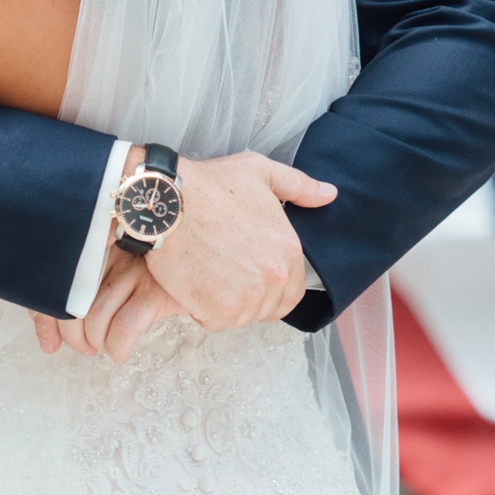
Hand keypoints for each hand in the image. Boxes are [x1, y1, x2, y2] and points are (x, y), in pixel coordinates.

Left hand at [31, 247, 184, 362]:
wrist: (208, 259)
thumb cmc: (158, 270)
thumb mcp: (114, 273)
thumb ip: (78, 296)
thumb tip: (48, 339)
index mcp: (97, 246)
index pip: (57, 283)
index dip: (45, 318)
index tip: (50, 343)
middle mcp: (112, 254)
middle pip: (71, 302)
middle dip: (72, 336)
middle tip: (84, 348)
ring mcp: (135, 272)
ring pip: (96, 317)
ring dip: (96, 343)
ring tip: (105, 347)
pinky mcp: (157, 291)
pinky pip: (124, 326)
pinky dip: (116, 347)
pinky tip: (120, 351)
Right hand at [145, 152, 335, 329]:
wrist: (165, 203)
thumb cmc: (209, 185)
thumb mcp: (261, 172)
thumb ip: (299, 187)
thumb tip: (329, 194)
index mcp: (289, 250)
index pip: (293, 292)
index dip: (273, 288)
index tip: (251, 277)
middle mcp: (274, 277)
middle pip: (267, 307)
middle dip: (249, 296)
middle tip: (225, 272)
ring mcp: (247, 297)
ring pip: (241, 317)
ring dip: (225, 303)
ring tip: (208, 272)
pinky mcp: (218, 310)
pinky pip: (215, 322)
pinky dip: (203, 309)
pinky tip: (194, 281)